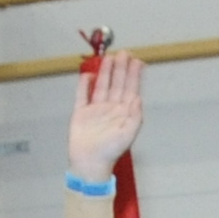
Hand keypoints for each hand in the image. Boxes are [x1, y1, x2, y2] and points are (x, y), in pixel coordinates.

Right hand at [70, 51, 143, 181]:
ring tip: (110, 57)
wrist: (89, 164)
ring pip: (102, 86)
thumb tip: (138, 98)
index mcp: (123, 114)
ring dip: (106, 72)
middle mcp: (111, 109)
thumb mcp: (128, 135)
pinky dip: (84, 84)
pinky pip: (82, 95)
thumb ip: (135, 117)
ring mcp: (96, 110)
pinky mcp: (81, 114)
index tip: (138, 62)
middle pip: (117, 84)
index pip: (131, 90)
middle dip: (121, 68)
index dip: (134, 76)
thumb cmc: (110, 153)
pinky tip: (88, 74)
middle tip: (125, 53)